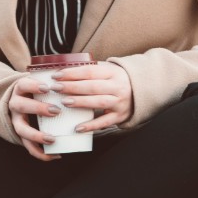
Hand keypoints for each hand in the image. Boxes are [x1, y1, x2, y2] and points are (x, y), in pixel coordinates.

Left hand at [7, 62, 132, 160]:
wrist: (141, 91)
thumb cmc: (117, 80)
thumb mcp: (108, 70)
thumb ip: (91, 70)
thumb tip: (63, 70)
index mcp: (113, 72)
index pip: (90, 71)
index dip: (72, 73)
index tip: (56, 75)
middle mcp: (117, 86)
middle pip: (92, 86)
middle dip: (72, 86)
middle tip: (56, 88)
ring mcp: (120, 102)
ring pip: (98, 102)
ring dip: (80, 102)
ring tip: (64, 102)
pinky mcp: (120, 116)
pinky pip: (104, 122)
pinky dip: (91, 125)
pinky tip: (77, 128)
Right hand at [8, 75, 64, 161]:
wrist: (22, 100)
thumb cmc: (38, 90)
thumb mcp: (41, 82)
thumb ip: (55, 82)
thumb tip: (79, 82)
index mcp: (21, 89)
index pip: (23, 84)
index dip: (33, 86)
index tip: (47, 88)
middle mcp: (15, 104)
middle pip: (21, 105)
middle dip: (38, 108)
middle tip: (56, 111)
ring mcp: (16, 120)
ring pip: (21, 129)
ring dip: (36, 135)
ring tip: (52, 139)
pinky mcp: (21, 135)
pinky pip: (28, 146)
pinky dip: (40, 153)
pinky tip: (55, 155)